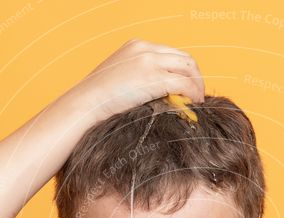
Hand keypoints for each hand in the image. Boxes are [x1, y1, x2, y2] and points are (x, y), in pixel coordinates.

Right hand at [66, 38, 204, 123]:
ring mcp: (150, 62)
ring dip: (197, 85)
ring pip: (188, 69)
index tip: (188, 85)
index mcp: (137, 45)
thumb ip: (140, 77)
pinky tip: (193, 105)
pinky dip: (193, 94)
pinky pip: (184, 84)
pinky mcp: (153, 78)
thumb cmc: (98, 98)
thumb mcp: (120, 77)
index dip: (184, 70)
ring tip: (197, 101)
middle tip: (198, 94)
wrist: (85, 103)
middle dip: (195, 76)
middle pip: (184, 58)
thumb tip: (162, 93)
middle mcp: (145, 49)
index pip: (171, 53)